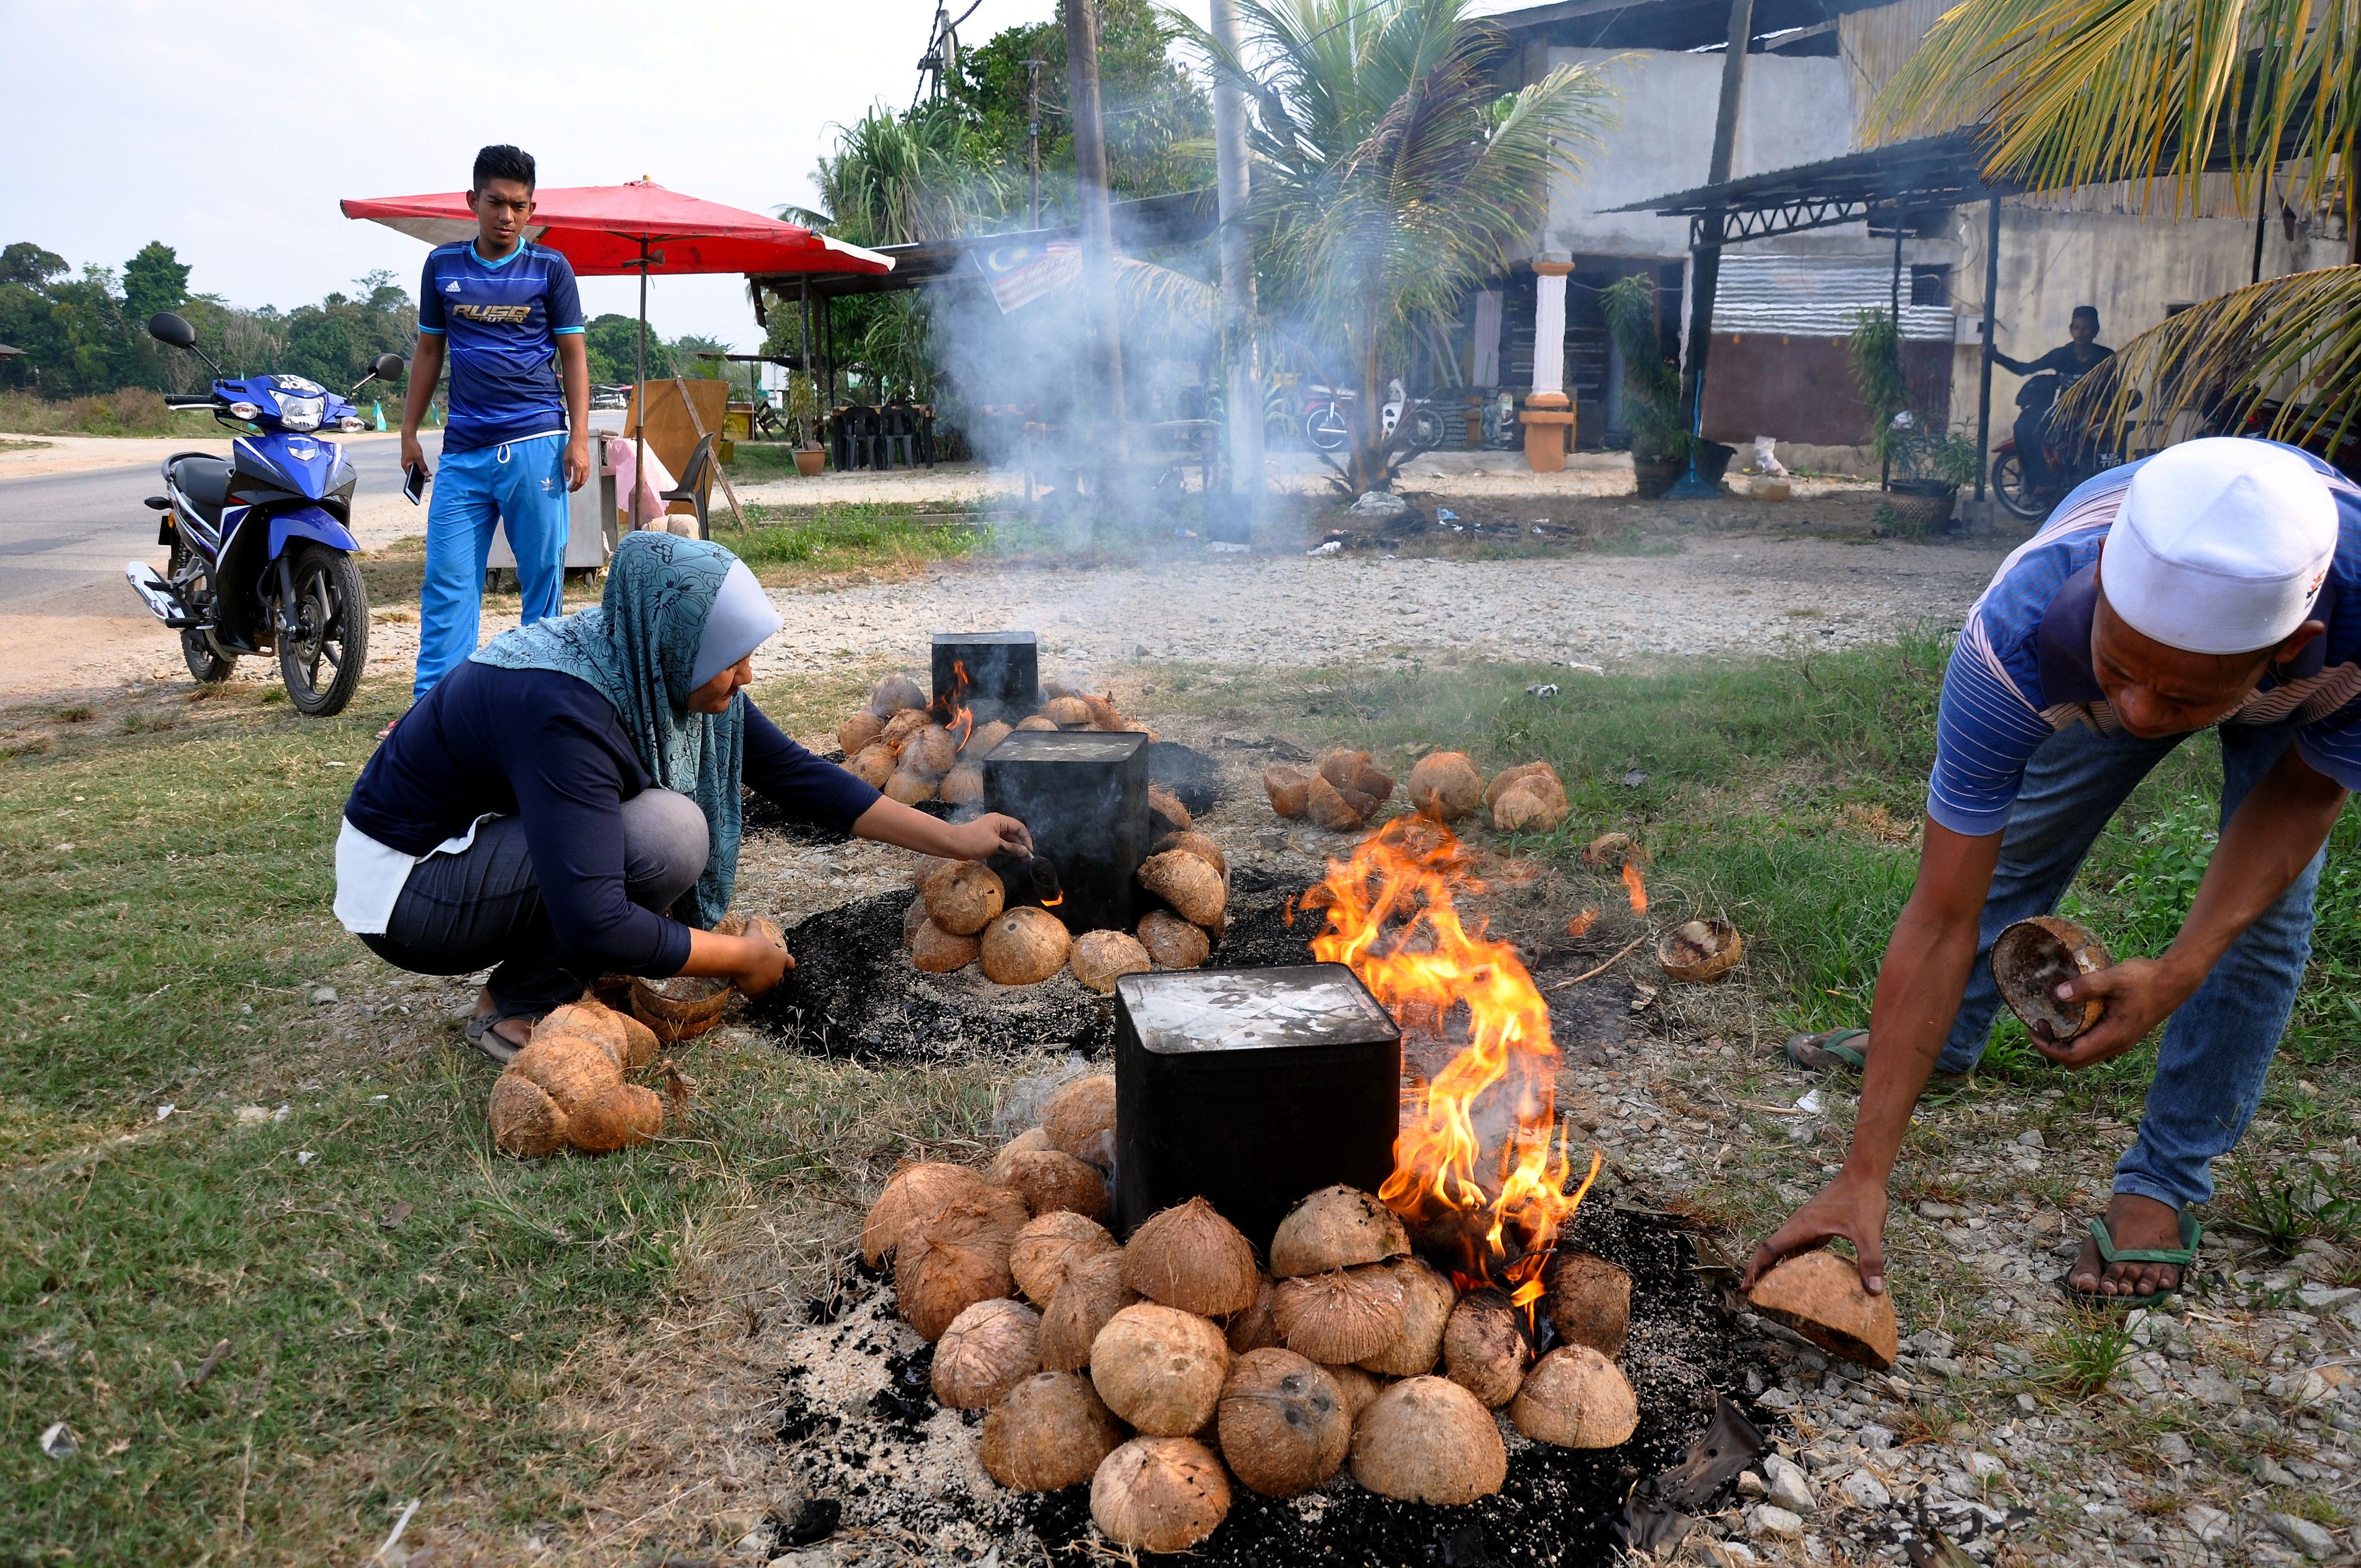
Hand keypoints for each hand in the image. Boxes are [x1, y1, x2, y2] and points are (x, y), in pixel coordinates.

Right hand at [400, 433, 427, 478]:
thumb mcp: (419, 457)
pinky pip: (415, 465)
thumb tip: (427, 475)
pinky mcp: (409, 459)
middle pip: (412, 474)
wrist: (408, 437)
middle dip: (420, 476)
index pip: (411, 477)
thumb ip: (423, 467)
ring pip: (414, 469)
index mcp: (405, 466)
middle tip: (429, 478)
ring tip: (428, 474)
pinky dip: (420, 467)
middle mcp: (405, 465)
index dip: (418, 480)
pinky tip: (425, 468)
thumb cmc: (412, 446)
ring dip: (421, 471)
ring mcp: (407, 462)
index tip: (426, 481)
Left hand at [564, 435, 591, 492]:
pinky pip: (587, 475)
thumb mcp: (565, 460)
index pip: (576, 481)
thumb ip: (567, 470)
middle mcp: (584, 468)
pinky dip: (583, 480)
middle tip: (572, 490)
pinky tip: (579, 480)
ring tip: (575, 486)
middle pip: (582, 482)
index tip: (569, 489)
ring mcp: (587, 466)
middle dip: (577, 487)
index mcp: (578, 467)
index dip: (573, 486)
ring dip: (580, 484)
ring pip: (585, 479)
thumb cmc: (572, 448)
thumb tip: (567, 479)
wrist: (579, 441)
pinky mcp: (588, 464)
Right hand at [730, 931, 793, 997]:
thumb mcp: (754, 932)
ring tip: (747, 977)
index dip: (787, 965)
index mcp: (781, 960)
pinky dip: (750, 992)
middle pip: (777, 977)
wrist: (743, 958)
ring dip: (758, 985)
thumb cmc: (752, 944)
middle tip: (757, 970)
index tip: (782, 964)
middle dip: (768, 975)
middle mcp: (778, 974)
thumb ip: (755, 925)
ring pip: (765, 988)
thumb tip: (753, 917)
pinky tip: (742, 986)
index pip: (791, 964)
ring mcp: (768, 985)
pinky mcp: (758, 992)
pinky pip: (754, 996)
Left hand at [947, 813, 1031, 859]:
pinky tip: (1012, 856)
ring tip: (1021, 859)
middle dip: (1021, 844)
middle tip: (1026, 858)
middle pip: (1014, 832)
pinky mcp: (987, 840)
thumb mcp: (996, 845)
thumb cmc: (974, 842)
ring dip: (1014, 848)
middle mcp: (997, 824)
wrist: (953, 844)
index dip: (1026, 838)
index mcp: (1000, 820)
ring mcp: (992, 832)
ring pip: (1008, 839)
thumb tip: (1025, 852)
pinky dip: (1007, 849)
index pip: (1019, 827)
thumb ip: (1012, 848)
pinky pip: (1001, 843)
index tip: (1030, 851)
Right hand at [1744, 1168, 1889, 1295]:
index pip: (1770, 1249)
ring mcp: (1807, 1223)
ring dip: (1777, 1265)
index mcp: (1802, 1226)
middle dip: (1760, 1270)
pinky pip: (1800, 1244)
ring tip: (1775, 1289)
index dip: (1756, 1269)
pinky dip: (1796, 1260)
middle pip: (1771, 1249)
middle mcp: (1799, 1224)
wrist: (1864, 1174)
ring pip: (1785, 1247)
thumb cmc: (1863, 1199)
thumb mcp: (1868, 1232)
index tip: (1746, 1288)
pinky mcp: (1817, 1223)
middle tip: (1755, 1294)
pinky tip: (1805, 1274)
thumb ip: (1870, 1260)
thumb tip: (1874, 1290)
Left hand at [2035, 956, 2195, 1066]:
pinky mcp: (2123, 1034)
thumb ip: (2086, 987)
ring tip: (2049, 1020)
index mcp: (2113, 1037)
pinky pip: (2094, 1046)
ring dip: (2064, 1043)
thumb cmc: (2146, 978)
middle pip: (2076, 1061)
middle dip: (2052, 1048)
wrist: (2176, 980)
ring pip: (2085, 1055)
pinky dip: (2076, 1038)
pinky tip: (2070, 1019)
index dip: (2047, 1048)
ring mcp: (2121, 1041)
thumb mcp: (2114, 978)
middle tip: (2037, 1024)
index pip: (2072, 1056)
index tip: (2032, 1030)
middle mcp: (2116, 1045)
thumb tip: (2058, 994)